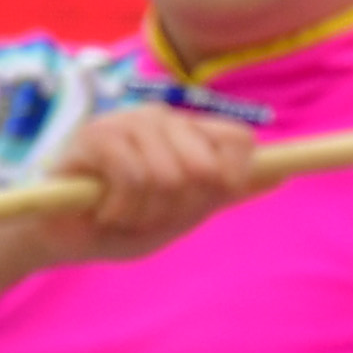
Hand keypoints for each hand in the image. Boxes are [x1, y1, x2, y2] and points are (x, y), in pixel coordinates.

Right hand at [21, 105, 256, 266]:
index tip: (201, 201)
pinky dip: (121, 209)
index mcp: (190, 131)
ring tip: (124, 212)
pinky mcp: (93, 136)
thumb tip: (284, 174)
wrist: (68, 235)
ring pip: (168, 176)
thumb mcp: (188, 210)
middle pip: (206, 167)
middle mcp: (162, 118)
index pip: (241, 140)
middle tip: (152, 212)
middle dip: (181, 207)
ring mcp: (126, 122)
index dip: (231, 179)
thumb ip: (229, 190)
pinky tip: (104, 210)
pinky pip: (131, 177)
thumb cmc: (129, 219)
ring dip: (146, 212)